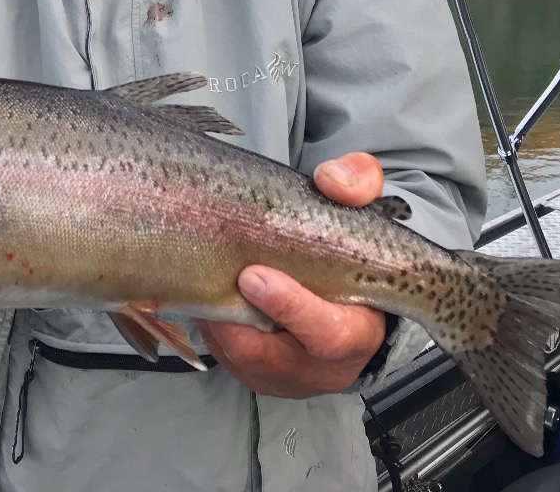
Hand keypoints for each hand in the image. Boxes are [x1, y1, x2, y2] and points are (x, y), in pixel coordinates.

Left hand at [198, 152, 387, 397]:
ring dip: (213, 314)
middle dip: (234, 314)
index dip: (290, 308)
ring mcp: (278, 376)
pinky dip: (205, 317)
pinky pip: (217, 351)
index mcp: (357, 333)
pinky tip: (199, 282)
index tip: (252, 276)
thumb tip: (333, 182)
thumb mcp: (360, 214)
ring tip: (201, 271)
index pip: (328, 336)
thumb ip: (357, 186)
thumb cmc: (347, 257)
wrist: (341, 303)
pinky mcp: (248, 373)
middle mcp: (317, 368)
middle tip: (214, 273)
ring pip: (231, 353)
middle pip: (266, 355)